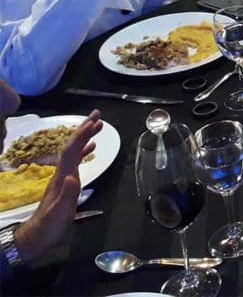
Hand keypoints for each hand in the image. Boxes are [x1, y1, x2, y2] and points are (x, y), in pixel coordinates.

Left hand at [14, 110, 101, 261]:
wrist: (36, 236)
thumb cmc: (50, 226)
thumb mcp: (60, 212)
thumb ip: (67, 195)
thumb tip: (73, 176)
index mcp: (62, 177)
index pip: (71, 151)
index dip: (82, 136)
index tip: (94, 122)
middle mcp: (62, 173)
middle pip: (72, 146)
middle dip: (84, 129)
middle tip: (97, 115)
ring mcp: (63, 177)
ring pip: (73, 151)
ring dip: (85, 137)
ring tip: (97, 126)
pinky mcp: (65, 183)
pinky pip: (75, 161)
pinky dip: (83, 151)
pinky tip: (91, 149)